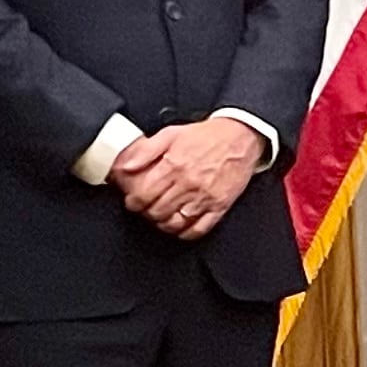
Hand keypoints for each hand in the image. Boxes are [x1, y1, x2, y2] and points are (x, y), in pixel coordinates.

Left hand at [114, 115, 262, 240]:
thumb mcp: (171, 134)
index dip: (133, 202)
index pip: (145, 194)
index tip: (132, 202)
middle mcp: (189, 184)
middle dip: (146, 213)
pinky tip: (179, 225)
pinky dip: (185, 232)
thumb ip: (146, 150)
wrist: (240, 136)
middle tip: (145, 209)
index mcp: (174, 165)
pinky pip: (199, 229)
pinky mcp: (219, 206)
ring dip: (163, 224)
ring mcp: (205, 197)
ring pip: (175, 223)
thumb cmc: (207, 136)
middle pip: (157, 211)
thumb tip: (126, 166)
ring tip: (160, 217)